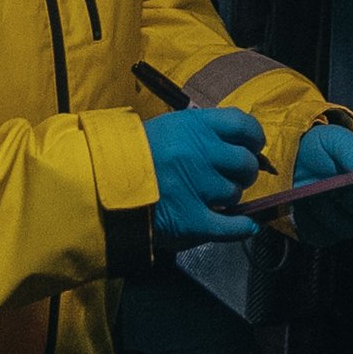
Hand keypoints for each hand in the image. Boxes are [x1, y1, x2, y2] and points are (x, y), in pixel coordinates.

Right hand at [144, 108, 264, 248]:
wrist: (99, 183)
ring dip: (228, 197)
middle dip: (242, 171)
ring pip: (235, 193)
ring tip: (210, 197)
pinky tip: (246, 226)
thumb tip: (232, 145)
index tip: (252, 147)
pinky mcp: (193, 219)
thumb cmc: (132, 154)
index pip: (243, 126)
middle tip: (230, 177)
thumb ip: (198, 133)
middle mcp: (202, 153)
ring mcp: (199, 187)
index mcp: (196, 126)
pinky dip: (241, 227)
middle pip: (245, 163)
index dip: (254, 138)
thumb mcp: (166, 129)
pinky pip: (230, 226)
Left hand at [290, 124, 352, 246]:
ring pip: (347, 228)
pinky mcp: (324, 235)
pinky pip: (323, 235)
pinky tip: (302, 204)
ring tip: (313, 192)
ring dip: (328, 209)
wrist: (290, 158)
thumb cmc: (321, 149)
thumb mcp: (338, 142)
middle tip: (341, 190)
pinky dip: (310, 220)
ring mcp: (348, 223)